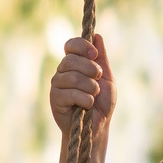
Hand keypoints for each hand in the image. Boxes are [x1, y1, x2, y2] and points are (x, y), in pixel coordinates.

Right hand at [49, 33, 116, 148]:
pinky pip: (68, 93)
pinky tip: (87, 105)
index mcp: (75, 63)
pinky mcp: (55, 100)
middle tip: (99, 79)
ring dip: (89, 86)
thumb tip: (97, 36)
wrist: (98, 126)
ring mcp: (57, 85)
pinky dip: (84, 98)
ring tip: (95, 95)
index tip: (94, 54)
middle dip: (89, 68)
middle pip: (70, 60)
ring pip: (71, 76)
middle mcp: (63, 71)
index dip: (81, 46)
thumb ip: (102, 58)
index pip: (71, 45)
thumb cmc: (102, 102)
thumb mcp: (107, 77)